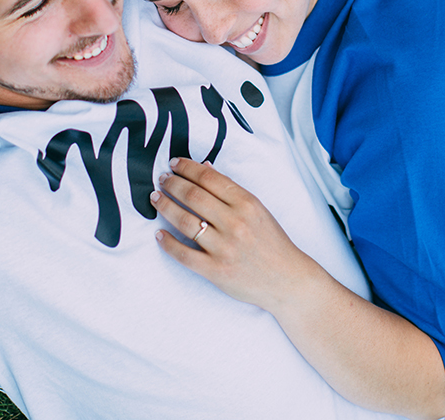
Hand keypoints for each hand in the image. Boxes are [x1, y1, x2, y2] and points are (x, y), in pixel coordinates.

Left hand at [150, 157, 317, 310]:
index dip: (187, 168)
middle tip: (162, 179)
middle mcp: (235, 223)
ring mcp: (224, 248)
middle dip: (172, 184)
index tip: (174, 164)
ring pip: (185, 221)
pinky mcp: (216, 270)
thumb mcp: (258, 210)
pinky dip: (168, 243)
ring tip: (156, 199)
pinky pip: (184, 254)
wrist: (288, 280)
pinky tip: (159, 235)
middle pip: (193, 196)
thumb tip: (205, 168)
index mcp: (247, 204)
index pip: (209, 178)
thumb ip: (231, 190)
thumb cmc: (273, 243)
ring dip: (165, 207)